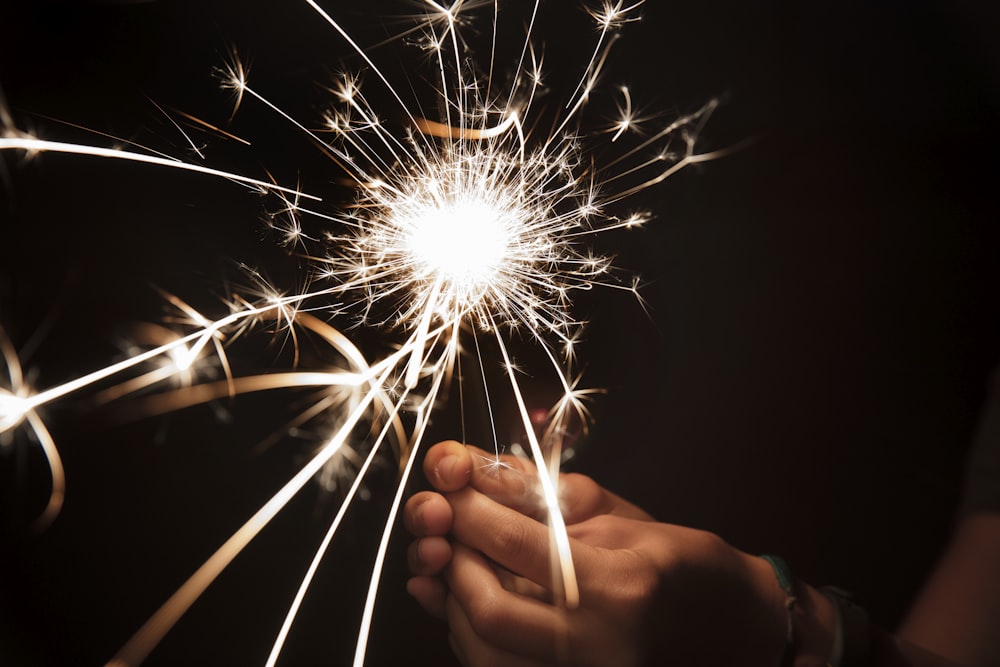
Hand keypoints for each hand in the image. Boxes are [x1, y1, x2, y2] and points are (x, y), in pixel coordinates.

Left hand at [404, 441, 795, 666]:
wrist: (723, 626)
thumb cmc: (676, 562)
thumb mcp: (613, 513)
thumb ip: (537, 494)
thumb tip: (467, 471)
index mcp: (617, 586)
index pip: (514, 543)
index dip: (467, 506)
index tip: (449, 480)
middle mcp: (599, 645)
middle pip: (486, 609)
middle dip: (451, 557)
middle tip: (448, 522)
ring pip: (480, 649)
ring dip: (451, 596)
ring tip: (460, 556)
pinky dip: (465, 630)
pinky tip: (464, 594)